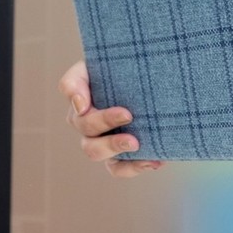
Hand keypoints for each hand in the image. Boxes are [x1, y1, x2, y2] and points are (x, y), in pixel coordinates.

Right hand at [58, 60, 163, 177]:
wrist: (161, 92)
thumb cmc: (134, 76)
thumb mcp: (116, 63)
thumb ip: (89, 75)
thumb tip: (80, 104)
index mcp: (84, 93)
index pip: (71, 89)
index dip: (77, 95)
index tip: (89, 100)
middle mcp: (87, 120)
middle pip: (84, 126)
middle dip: (104, 122)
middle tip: (129, 115)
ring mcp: (102, 141)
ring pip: (94, 152)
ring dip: (114, 147)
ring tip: (136, 143)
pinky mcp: (120, 158)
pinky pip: (118, 169)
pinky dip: (134, 167)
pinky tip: (155, 161)